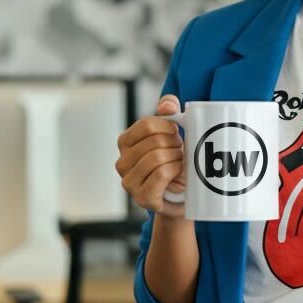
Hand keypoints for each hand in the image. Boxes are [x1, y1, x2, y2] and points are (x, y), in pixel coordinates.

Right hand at [114, 95, 188, 216]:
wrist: (180, 194)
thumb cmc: (173, 160)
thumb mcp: (170, 132)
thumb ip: (168, 110)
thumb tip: (168, 105)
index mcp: (125, 142)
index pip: (147, 125)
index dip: (169, 127)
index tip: (176, 134)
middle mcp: (122, 162)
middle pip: (155, 141)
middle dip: (175, 145)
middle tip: (179, 152)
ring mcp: (129, 182)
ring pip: (158, 157)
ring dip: (177, 159)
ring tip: (179, 163)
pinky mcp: (142, 197)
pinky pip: (161, 174)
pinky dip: (175, 171)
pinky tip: (177, 174)